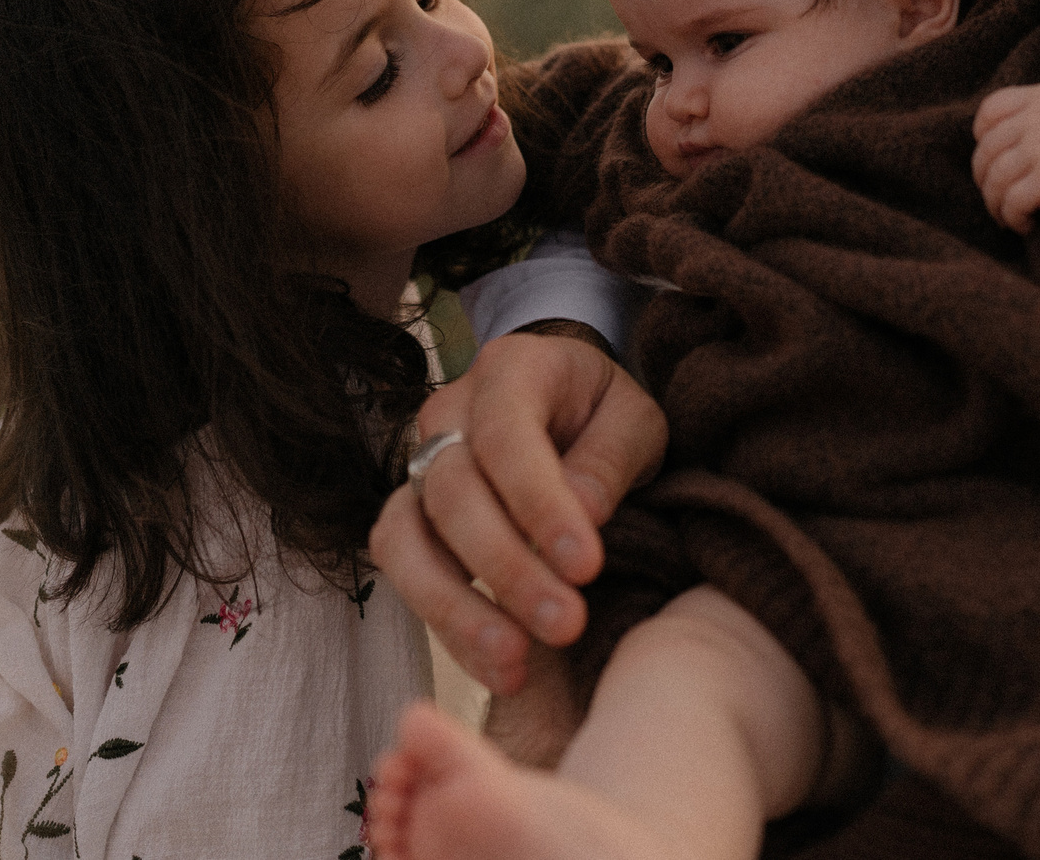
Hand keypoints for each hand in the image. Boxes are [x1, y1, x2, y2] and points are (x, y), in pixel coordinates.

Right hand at [368, 332, 665, 695]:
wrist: (566, 405)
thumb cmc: (602, 412)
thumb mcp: (634, 419)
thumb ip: (611, 457)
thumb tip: (582, 513)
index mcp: (510, 370)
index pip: (508, 437)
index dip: (540, 504)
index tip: (587, 566)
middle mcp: (448, 415)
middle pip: (453, 493)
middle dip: (506, 568)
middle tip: (566, 624)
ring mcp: (418, 467)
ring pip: (406, 538)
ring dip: (456, 607)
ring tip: (516, 662)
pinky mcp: (409, 519)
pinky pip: (404, 572)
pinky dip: (446, 625)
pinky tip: (499, 668)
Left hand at [970, 81, 1039, 232]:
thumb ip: (1031, 118)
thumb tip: (981, 146)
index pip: (992, 109)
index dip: (982, 138)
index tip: (994, 161)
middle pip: (988, 148)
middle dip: (985, 179)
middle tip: (997, 199)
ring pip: (996, 177)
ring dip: (995, 203)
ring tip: (1008, 216)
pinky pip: (1012, 201)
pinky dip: (1012, 217)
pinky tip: (1026, 224)